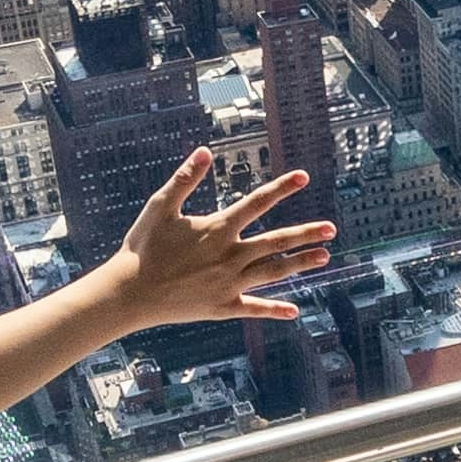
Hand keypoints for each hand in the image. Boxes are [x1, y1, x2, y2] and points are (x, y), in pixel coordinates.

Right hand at [108, 146, 335, 327]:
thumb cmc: (142, 247)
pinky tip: (294, 311)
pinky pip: (254, 308)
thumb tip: (204, 151)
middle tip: (331, 228)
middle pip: (276, 242)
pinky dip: (274, 309)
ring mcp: (229, 284)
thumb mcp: (160, 207)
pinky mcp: (222, 307)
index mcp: (217, 230)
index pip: (257, 203)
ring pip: (273, 272)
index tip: (303, 178)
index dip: (281, 189)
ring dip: (300, 264)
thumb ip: (185, 179)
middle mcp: (230, 256)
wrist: (129, 293)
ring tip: (324, 257)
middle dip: (306, 233)